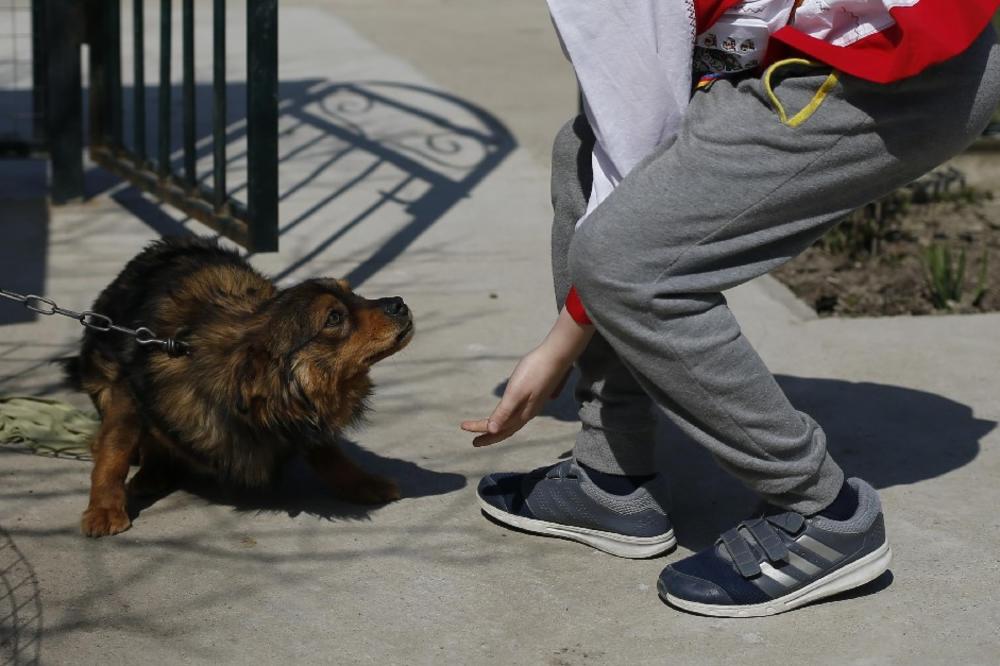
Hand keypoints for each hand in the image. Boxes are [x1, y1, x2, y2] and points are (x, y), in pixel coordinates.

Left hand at [461, 307, 593, 446]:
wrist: (556, 356)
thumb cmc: (534, 372)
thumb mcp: (516, 392)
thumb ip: (504, 412)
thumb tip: (492, 431)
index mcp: (522, 414)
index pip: (497, 428)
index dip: (480, 429)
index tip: (463, 427)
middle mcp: (527, 413)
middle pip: (505, 430)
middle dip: (489, 435)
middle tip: (473, 441)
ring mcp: (532, 404)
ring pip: (511, 423)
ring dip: (498, 427)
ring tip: (487, 429)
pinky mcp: (534, 395)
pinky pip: (516, 414)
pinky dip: (506, 418)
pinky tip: (506, 412)